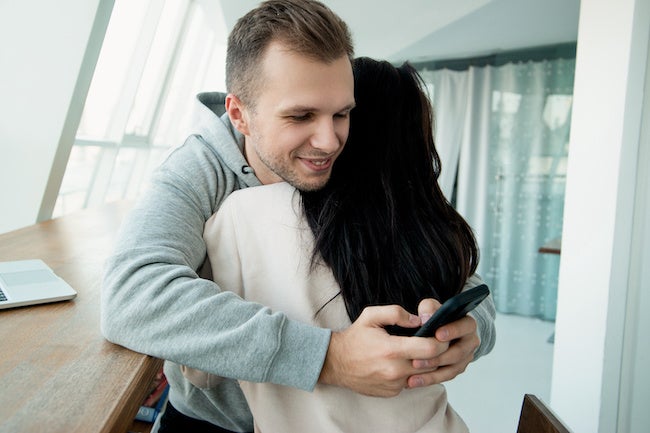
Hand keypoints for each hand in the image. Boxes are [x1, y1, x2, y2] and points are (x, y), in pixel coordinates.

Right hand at [318, 305, 446, 396]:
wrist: (335, 362)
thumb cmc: (355, 338)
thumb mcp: (371, 316)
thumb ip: (396, 313)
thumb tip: (418, 320)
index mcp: (391, 349)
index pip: (430, 349)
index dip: (441, 341)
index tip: (440, 334)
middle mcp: (394, 370)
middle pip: (432, 363)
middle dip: (437, 352)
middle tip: (434, 340)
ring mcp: (393, 384)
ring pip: (423, 375)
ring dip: (426, 363)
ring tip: (419, 350)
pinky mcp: (392, 392)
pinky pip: (411, 382)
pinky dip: (412, 372)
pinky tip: (404, 362)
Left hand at [406, 298, 478, 387]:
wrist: (441, 331)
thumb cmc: (436, 316)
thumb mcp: (432, 307)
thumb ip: (429, 308)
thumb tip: (426, 318)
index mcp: (467, 325)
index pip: (465, 327)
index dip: (453, 331)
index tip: (437, 334)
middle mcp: (470, 342)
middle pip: (457, 353)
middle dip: (437, 358)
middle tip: (417, 361)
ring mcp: (464, 358)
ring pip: (451, 369)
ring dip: (431, 374)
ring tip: (412, 377)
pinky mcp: (456, 369)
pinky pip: (444, 377)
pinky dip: (429, 380)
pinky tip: (413, 382)